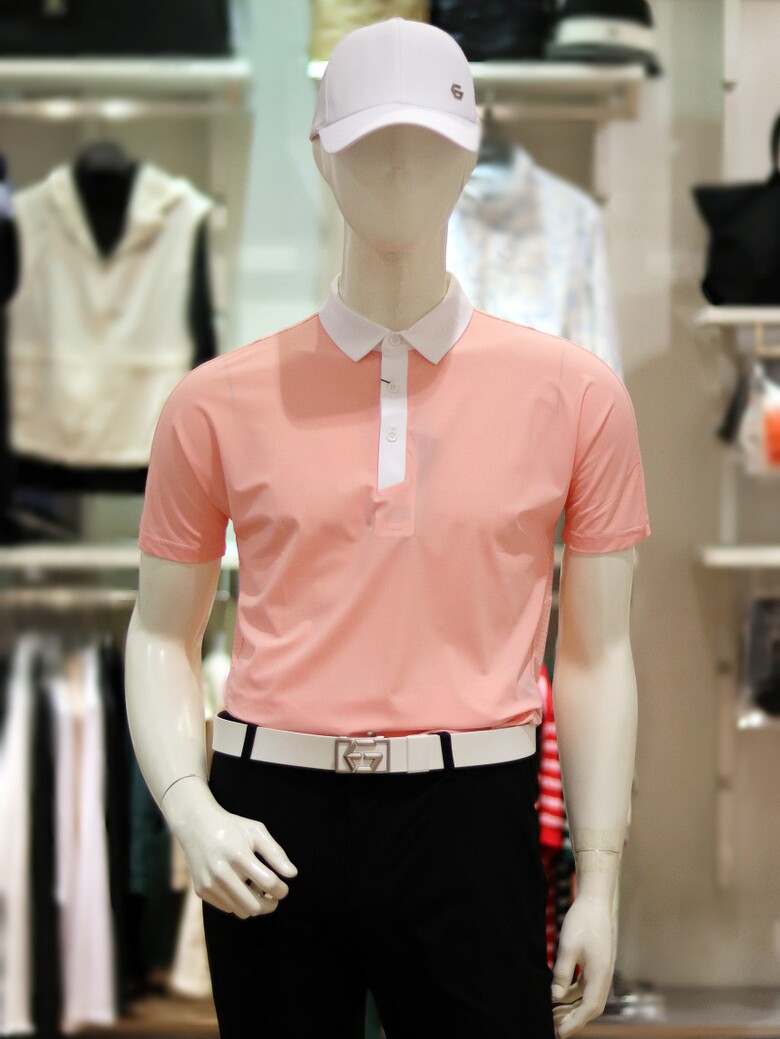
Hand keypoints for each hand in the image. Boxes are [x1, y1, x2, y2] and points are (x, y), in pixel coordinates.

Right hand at [161, 775, 297, 917]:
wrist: (197, 826)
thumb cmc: (232, 828)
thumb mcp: (257, 832)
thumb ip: (275, 853)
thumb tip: (292, 874)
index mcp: (239, 855)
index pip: (268, 883)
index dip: (281, 889)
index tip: (284, 887)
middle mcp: (221, 872)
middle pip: (255, 905)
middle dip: (270, 904)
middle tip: (274, 897)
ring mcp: (210, 884)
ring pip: (241, 911)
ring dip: (255, 905)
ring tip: (257, 890)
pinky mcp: (202, 891)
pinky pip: (228, 908)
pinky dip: (239, 904)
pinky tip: (241, 888)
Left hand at [550, 891, 614, 1037]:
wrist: (595, 900)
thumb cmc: (582, 920)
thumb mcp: (568, 946)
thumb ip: (563, 972)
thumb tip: (555, 997)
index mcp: (600, 973)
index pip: (589, 1008)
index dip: (575, 1023)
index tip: (560, 1033)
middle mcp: (604, 975)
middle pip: (591, 1007)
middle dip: (574, 1020)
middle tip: (555, 1028)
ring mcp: (602, 969)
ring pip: (588, 997)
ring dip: (573, 1008)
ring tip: (553, 1014)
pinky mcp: (597, 963)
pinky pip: (586, 985)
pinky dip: (574, 994)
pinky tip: (560, 995)